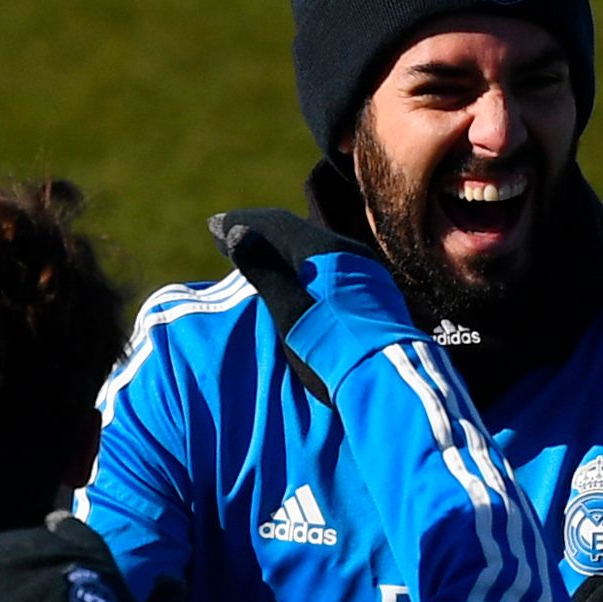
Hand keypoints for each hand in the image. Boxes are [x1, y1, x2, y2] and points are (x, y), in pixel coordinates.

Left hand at [0, 515, 176, 601]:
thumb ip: (166, 597)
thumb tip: (174, 578)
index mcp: (95, 553)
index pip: (65, 525)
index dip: (53, 532)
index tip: (44, 539)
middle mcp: (59, 551)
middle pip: (23, 540)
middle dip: (13, 554)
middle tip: (3, 571)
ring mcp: (27, 566)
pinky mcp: (2, 588)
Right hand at [208, 207, 362, 403]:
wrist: (388, 378)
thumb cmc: (332, 347)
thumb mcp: (291, 313)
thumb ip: (266, 273)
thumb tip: (237, 231)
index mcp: (324, 251)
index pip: (274, 225)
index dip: (241, 223)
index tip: (214, 226)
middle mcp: (347, 250)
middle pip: (295, 232)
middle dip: (260, 231)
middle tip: (230, 233)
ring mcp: (365, 270)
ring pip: (315, 247)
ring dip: (282, 247)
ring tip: (260, 255)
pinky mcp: (375, 291)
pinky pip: (330, 264)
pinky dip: (304, 263)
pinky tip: (298, 278)